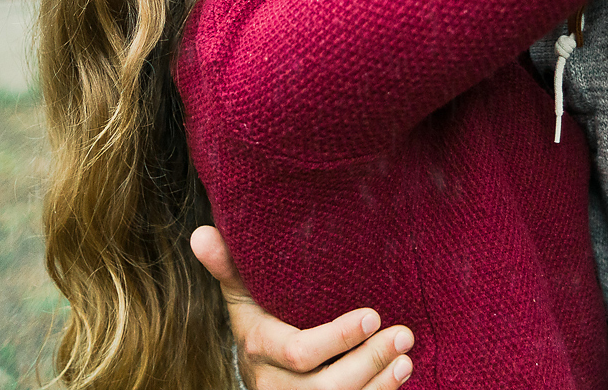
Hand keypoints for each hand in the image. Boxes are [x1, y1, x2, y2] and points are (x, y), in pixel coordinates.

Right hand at [191, 226, 414, 389]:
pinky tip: (400, 373)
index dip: (338, 338)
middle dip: (368, 363)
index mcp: (260, 349)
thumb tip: (200, 233)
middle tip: (403, 334)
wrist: (263, 374)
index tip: (372, 315)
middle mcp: (276, 385)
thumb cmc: (260, 322)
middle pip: (326, 388)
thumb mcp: (241, 296)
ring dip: (380, 383)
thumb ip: (226, 266)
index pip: (299, 353)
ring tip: (406, 357)